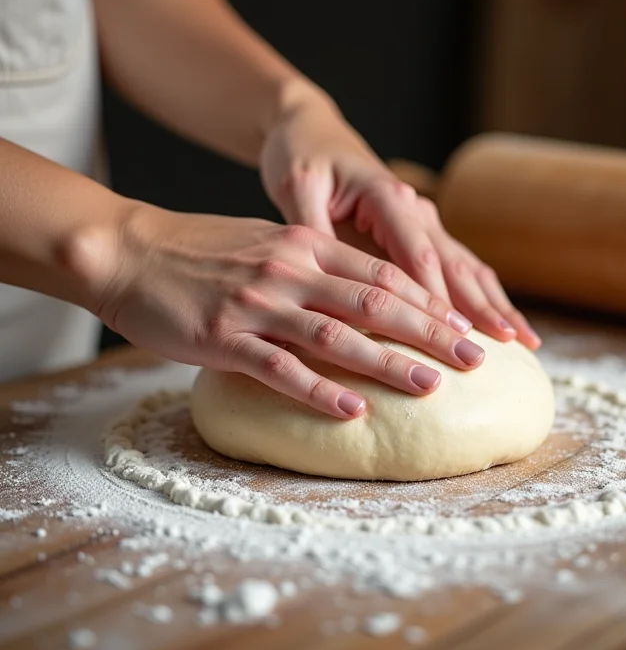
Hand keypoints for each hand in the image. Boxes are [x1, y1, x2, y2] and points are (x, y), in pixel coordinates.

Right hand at [95, 204, 485, 418]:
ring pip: (336, 335)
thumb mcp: (265, 239)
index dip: (427, 299)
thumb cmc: (198, 248)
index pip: (380, 272)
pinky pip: (280, 368)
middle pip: (373, 302)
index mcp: (303, 244)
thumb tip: (355, 286)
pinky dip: (319, 390)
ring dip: (387, 363)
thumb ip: (311, 258)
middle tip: (472, 359)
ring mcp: (257, 303)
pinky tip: (352, 411)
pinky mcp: (223, 337)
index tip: (462, 325)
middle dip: (428, 332)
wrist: (128, 250)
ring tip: (429, 387)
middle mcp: (289, 269)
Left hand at [259, 92, 540, 348]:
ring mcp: (421, 219)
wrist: (310, 130)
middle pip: (455, 264)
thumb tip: (322, 282)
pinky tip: (503, 320)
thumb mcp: (295, 187)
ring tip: (526, 340)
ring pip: (467, 266)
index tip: (455, 334)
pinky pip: (457, 266)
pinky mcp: (419, 231)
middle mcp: (413, 208)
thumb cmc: (300, 156)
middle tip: (511, 344)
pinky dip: (483, 295)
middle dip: (483, 306)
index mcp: (386, 196)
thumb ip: (312, 233)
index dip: (437, 296)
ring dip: (495, 304)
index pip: (418, 254)